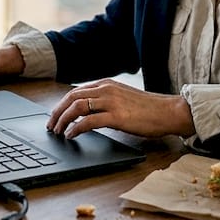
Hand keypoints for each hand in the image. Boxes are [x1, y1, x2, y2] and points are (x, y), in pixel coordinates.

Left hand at [46, 78, 194, 138]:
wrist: (168, 111)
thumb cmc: (149, 108)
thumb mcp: (123, 97)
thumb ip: (106, 100)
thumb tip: (88, 111)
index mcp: (107, 84)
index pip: (76, 91)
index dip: (61, 104)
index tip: (55, 115)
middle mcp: (106, 89)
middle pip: (71, 97)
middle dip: (57, 112)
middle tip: (51, 125)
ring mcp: (111, 102)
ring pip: (77, 107)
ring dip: (63, 120)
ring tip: (58, 131)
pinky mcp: (117, 116)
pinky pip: (88, 121)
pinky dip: (76, 128)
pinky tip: (71, 135)